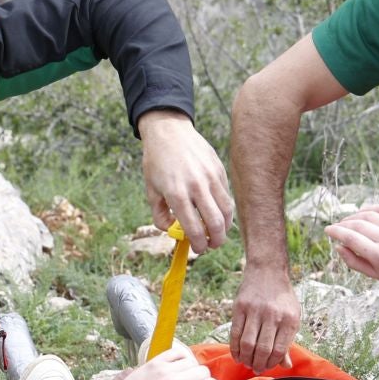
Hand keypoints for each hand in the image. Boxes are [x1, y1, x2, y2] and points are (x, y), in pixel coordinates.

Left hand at [138, 110, 234, 253]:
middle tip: (212, 245)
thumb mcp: (151, 190)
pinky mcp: (219, 169)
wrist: (169, 131)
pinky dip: (224, 208)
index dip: (198, 244)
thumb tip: (172, 231)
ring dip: (224, 226)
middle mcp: (196, 186)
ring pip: (227, 210)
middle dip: (216, 241)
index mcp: (177, 193)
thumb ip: (160, 214)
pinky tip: (216, 211)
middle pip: (216, 223)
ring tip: (218, 232)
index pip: (194, 229)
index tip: (198, 249)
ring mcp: (210, 177)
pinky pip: (226, 195)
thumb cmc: (157, 162)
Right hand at [230, 266, 299, 371]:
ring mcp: (255, 311)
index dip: (272, 363)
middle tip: (256, 369)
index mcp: (289, 319)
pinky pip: (235, 333)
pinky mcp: (240, 307)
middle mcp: (273, 315)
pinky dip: (235, 348)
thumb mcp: (292, 316)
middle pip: (263, 349)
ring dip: (246, 358)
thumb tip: (285, 365)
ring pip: (248, 343)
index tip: (268, 367)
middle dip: (258, 364)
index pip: (279, 350)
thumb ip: (288, 341)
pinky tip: (237, 355)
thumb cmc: (282, 298)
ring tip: (247, 363)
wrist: (268, 270)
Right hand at [326, 204, 378, 286]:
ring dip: (353, 216)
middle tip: (336, 227)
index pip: (351, 238)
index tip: (328, 230)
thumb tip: (338, 246)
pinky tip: (361, 214)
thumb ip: (353, 262)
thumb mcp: (373, 274)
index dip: (336, 232)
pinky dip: (368, 209)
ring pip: (368, 215)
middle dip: (343, 224)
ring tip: (347, 222)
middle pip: (358, 225)